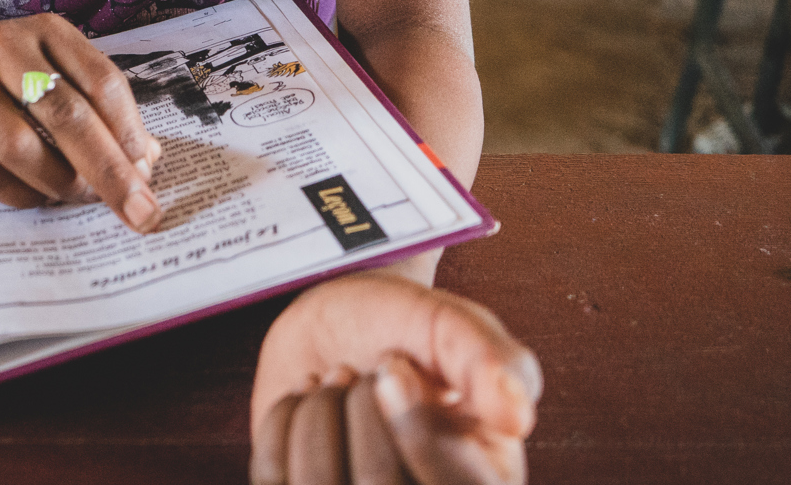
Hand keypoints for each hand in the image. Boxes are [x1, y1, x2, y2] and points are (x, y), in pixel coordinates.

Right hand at [0, 13, 165, 232]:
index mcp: (47, 31)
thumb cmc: (3, 74)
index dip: (130, 132)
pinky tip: (40, 196)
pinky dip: (23, 194)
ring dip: (62, 184)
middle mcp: (5, 49)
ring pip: (23, 148)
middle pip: (68, 116)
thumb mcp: (51, 69)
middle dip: (110, 171)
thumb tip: (146, 161)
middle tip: (140, 212)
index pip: (102, 82)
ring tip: (80, 197)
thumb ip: (97, 106)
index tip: (149, 171)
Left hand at [251, 271, 539, 484]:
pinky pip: (274, 477)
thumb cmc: (406, 328)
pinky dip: (283, 420)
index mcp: (486, 481)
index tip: (394, 367)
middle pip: (378, 484)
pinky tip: (308, 404)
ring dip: (320, 410)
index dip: (417, 424)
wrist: (339, 322)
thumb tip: (516, 415)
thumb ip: (492, 360)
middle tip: (367, 371)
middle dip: (362, 405)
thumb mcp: (455, 325)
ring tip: (337, 384)